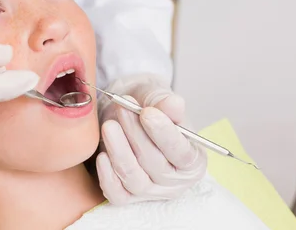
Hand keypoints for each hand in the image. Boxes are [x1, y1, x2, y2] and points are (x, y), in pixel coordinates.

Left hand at [96, 73, 206, 204]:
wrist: (125, 115)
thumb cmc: (147, 109)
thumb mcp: (157, 99)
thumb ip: (165, 103)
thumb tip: (174, 103)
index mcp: (193, 160)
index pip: (183, 154)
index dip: (165, 134)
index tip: (147, 113)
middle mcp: (174, 181)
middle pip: (156, 165)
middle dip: (136, 135)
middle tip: (122, 109)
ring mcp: (150, 191)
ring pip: (134, 179)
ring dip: (119, 151)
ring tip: (109, 125)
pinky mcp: (126, 197)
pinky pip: (116, 193)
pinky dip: (108, 176)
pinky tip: (102, 155)